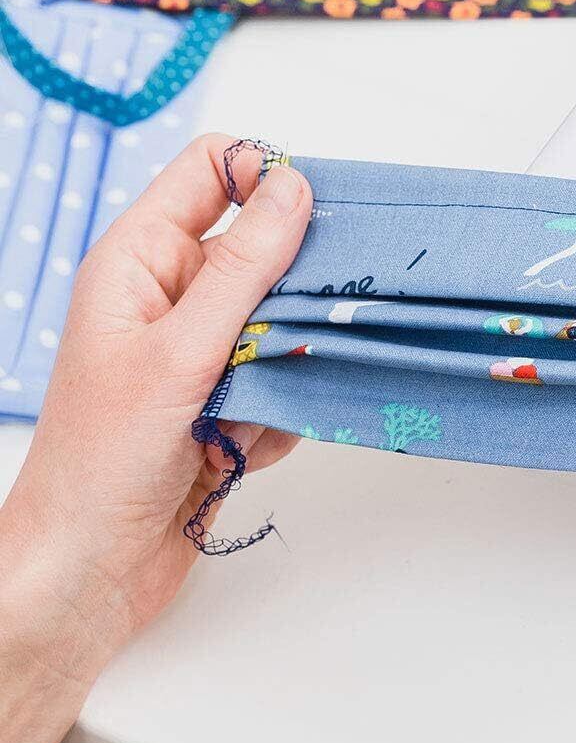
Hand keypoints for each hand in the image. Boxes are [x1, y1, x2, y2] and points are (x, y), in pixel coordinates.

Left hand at [0, 135, 311, 687]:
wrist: (90, 570)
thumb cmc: (103, 461)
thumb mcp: (181, 351)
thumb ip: (244, 268)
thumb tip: (294, 186)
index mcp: (141, 261)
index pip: (213, 172)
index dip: (266, 177)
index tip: (317, 216)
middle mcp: (173, 297)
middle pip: (266, 250)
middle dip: (293, 292)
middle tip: (306, 323)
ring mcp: (201, 351)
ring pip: (287, 322)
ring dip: (285, 366)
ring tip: (248, 408)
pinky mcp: (228, 400)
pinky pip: (287, 381)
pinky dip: (279, 415)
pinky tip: (238, 450)